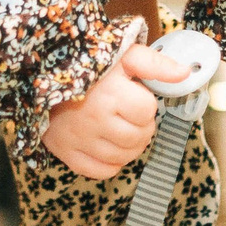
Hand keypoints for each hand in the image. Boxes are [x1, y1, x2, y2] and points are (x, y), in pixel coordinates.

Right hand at [40, 35, 190, 180]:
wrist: (39, 73)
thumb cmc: (84, 62)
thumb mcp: (122, 54)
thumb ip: (155, 64)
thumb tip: (186, 73)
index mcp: (110, 94)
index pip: (148, 111)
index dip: (145, 104)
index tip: (133, 95)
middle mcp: (94, 121)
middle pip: (140, 138)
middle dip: (142, 126)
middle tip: (128, 113)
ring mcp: (79, 140)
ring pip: (124, 157)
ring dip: (130, 145)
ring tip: (120, 127)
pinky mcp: (66, 153)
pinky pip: (102, 171)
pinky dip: (111, 162)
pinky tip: (107, 144)